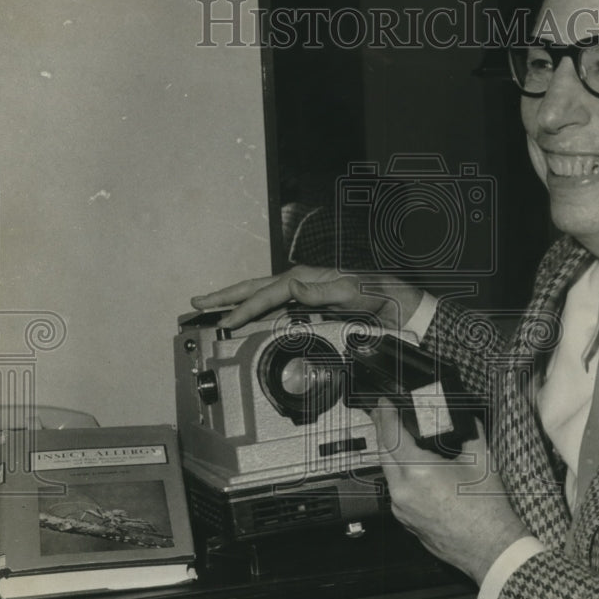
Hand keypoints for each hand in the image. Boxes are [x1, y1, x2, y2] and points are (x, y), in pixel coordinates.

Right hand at [191, 266, 423, 330]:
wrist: (401, 306)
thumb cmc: (380, 297)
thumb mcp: (353, 293)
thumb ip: (322, 290)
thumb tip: (291, 287)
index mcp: (309, 278)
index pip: (268, 293)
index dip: (245, 306)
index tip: (225, 320)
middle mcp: (303, 283)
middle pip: (256, 288)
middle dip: (226, 296)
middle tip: (197, 304)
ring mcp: (306, 293)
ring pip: (262, 296)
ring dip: (236, 301)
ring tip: (210, 308)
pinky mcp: (311, 305)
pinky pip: (275, 308)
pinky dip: (255, 312)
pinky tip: (245, 319)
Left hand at [370, 399, 528, 584]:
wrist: (491, 548)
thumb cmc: (488, 508)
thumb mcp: (482, 460)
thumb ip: (470, 433)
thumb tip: (465, 420)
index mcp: (419, 471)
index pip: (392, 435)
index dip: (386, 415)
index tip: (383, 404)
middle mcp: (403, 490)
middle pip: (383, 453)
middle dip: (382, 430)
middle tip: (382, 413)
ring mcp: (402, 508)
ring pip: (387, 473)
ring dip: (389, 453)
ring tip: (395, 437)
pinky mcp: (406, 521)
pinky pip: (396, 491)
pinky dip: (398, 474)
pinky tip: (408, 467)